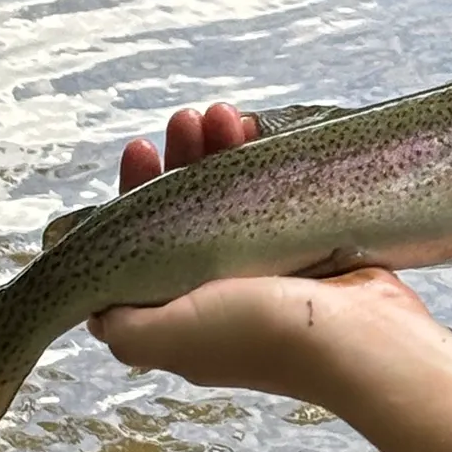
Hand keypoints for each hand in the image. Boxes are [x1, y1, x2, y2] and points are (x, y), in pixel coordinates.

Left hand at [98, 103, 432, 398]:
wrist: (358, 338)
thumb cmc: (261, 336)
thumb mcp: (164, 338)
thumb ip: (119, 323)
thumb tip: (93, 306)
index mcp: (180, 313)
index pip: (139, 244)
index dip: (133, 195)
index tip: (142, 151)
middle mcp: (218, 291)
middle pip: (184, 211)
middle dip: (181, 161)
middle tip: (188, 120)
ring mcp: (265, 268)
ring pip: (229, 196)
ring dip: (221, 151)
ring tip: (226, 114)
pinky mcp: (307, 248)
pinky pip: (276, 193)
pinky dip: (266, 160)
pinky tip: (259, 129)